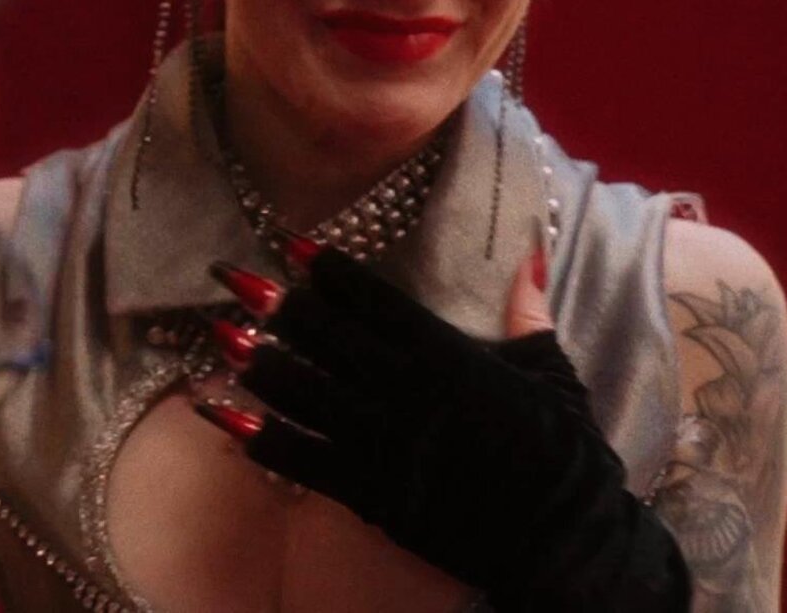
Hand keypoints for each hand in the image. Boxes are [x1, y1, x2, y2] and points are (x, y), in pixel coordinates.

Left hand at [198, 239, 689, 610]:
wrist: (561, 541)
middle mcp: (407, 394)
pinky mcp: (371, 493)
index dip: (332, 272)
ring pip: (305, 394)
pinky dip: (259, 437)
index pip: (378, 303)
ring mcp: (384, 445)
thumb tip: (528, 255)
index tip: (294, 244)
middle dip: (277, 305)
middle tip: (233, 277)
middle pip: (327, 340)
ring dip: (259, 363)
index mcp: (451, 359)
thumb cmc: (565, 455)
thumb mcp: (552, 375)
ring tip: (221, 335)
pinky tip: (225, 418)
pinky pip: (303, 460)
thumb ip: (527, 314)